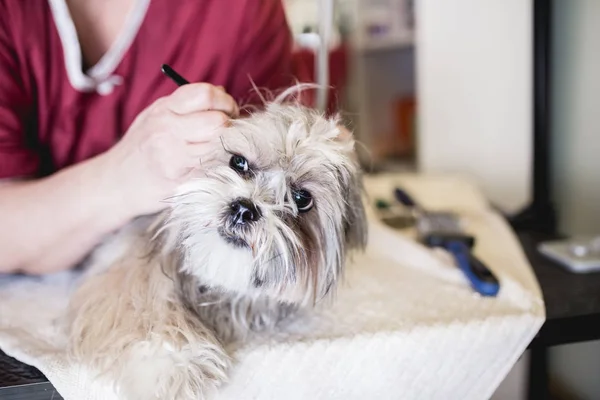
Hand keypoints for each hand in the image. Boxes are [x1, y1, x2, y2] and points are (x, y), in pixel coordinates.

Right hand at [101, 83, 238, 216]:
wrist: (115, 183)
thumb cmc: (140, 148)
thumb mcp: (156, 117)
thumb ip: (187, 105)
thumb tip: (222, 93)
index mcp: (164, 109)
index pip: (205, 94)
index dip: (224, 101)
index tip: (227, 110)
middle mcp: (168, 130)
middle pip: (218, 122)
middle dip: (229, 125)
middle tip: (226, 131)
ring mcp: (174, 157)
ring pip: (219, 145)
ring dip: (225, 146)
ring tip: (216, 148)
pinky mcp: (180, 180)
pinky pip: (212, 167)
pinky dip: (217, 165)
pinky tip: (209, 164)